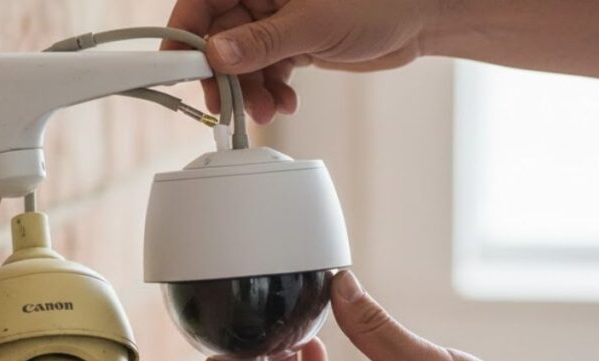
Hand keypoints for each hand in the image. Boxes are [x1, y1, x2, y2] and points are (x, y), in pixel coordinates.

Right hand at [163, 0, 443, 123]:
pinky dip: (272, 90)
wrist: (422, 18)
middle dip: (224, 76)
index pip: (202, 2)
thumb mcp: (314, 24)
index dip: (185, 35)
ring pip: (244, 60)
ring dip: (250, 91)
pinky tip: (284, 103)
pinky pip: (268, 69)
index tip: (177, 68)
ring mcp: (277, 19)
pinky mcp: (294, 41)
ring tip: (266, 111)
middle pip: (220, 37)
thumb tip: (217, 56)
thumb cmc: (378, 2)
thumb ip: (263, 42)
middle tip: (225, 107)